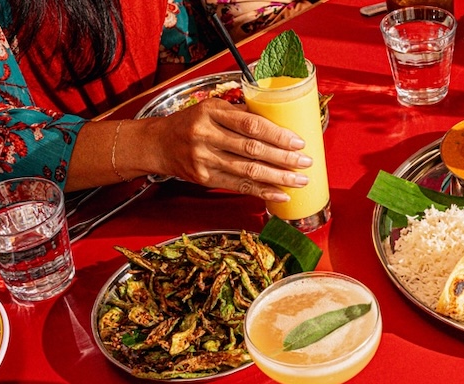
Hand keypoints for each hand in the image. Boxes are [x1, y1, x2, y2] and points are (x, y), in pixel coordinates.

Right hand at [148, 99, 312, 201]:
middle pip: (253, 149)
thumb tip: (278, 123)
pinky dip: (262, 192)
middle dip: (284, 158)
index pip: (251, 124)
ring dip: (278, 178)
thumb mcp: (211, 110)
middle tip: (306, 162)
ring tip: (299, 180)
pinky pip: (239, 186)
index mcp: (211, 112)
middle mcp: (206, 135)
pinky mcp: (204, 179)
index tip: (298, 141)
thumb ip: (240, 115)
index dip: (277, 134)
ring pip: (248, 171)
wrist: (157, 143)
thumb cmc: (189, 124)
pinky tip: (280, 195)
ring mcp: (204, 159)